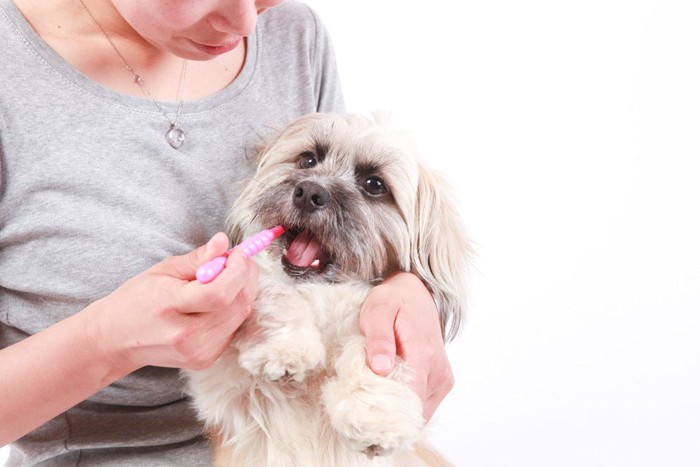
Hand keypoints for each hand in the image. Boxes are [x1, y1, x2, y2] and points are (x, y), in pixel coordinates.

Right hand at [87, 232, 257, 372]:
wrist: (116, 340)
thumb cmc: (137, 300)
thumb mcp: (162, 271)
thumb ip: (197, 258)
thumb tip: (223, 242)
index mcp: (171, 307)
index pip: (220, 292)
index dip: (237, 270)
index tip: (236, 253)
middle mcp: (187, 335)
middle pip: (237, 304)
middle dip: (245, 277)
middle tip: (235, 262)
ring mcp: (198, 351)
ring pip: (240, 315)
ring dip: (241, 293)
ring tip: (223, 280)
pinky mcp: (206, 359)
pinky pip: (234, 328)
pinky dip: (232, 311)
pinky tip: (215, 303)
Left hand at [359, 272, 453, 421]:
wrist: (416, 294)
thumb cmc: (394, 301)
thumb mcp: (378, 311)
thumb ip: (379, 340)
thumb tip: (381, 369)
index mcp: (423, 355)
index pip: (410, 400)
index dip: (386, 415)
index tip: (362, 420)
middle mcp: (439, 372)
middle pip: (414, 412)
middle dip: (388, 419)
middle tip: (360, 419)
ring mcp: (442, 380)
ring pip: (419, 414)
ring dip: (396, 415)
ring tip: (370, 407)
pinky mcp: (440, 383)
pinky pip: (422, 406)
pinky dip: (404, 408)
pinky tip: (385, 401)